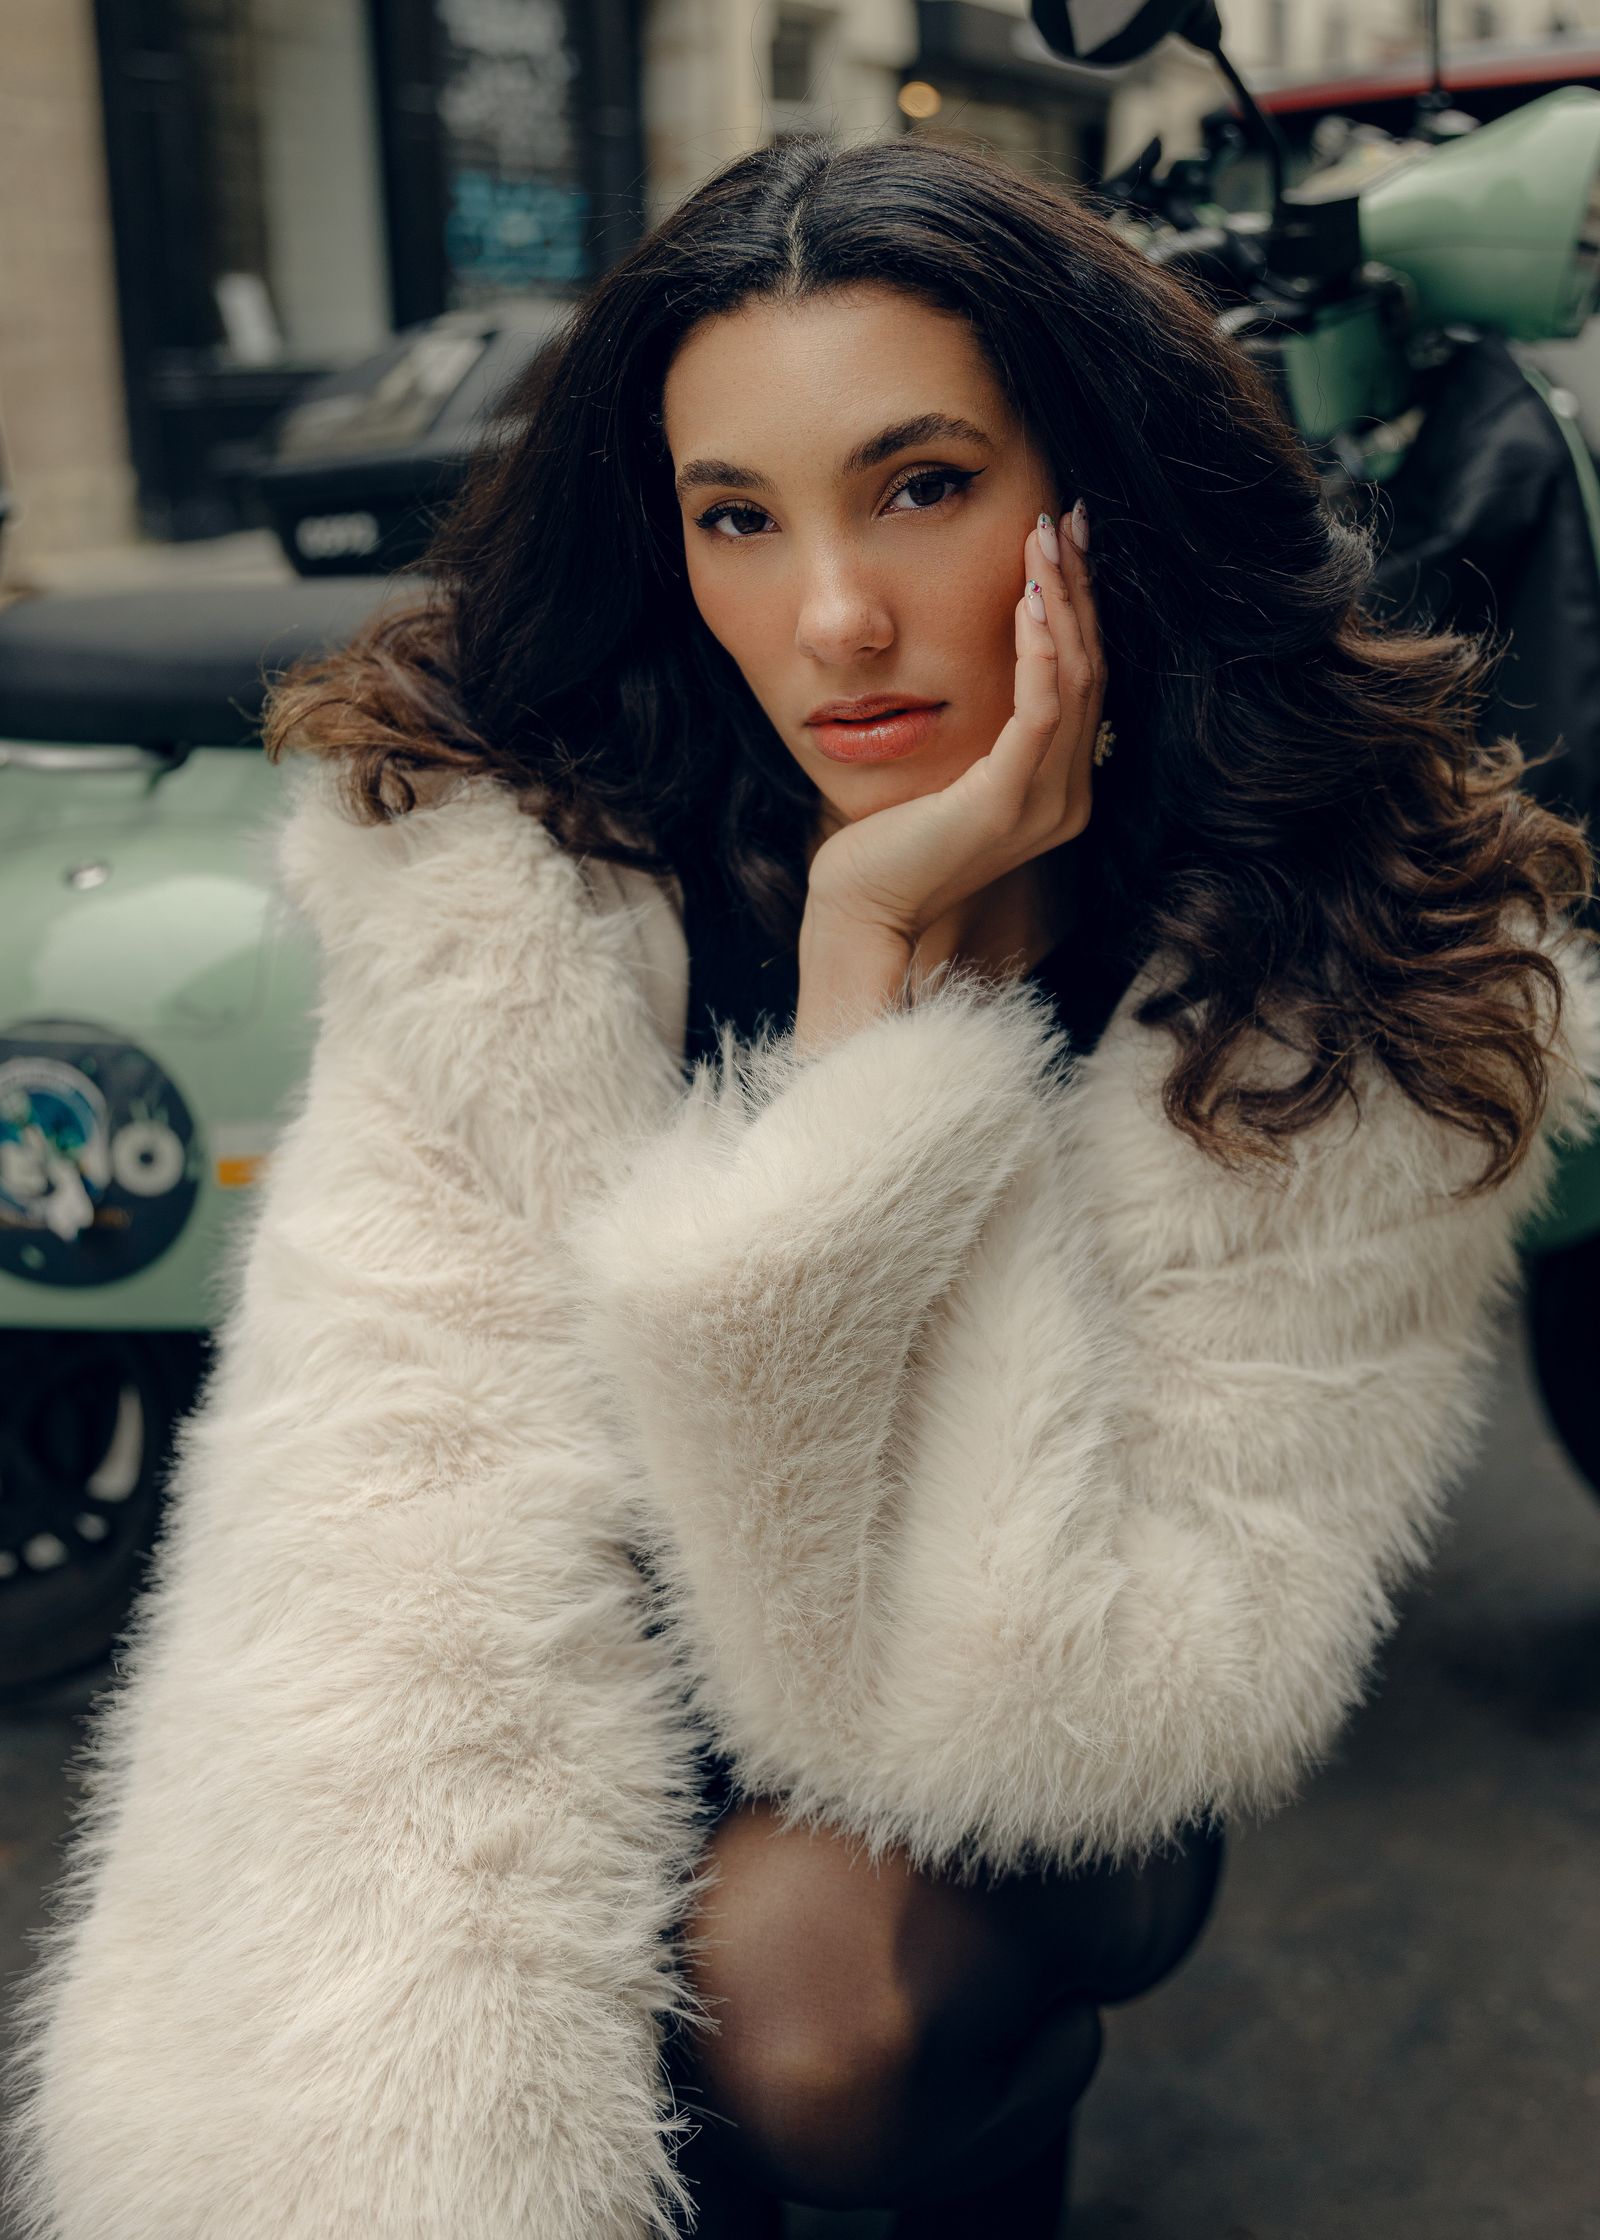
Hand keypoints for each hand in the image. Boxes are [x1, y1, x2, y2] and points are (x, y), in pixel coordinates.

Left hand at [804, 510, 1104, 951]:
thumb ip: (983, 728)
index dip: (1080, 609)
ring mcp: (1045, 804)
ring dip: (1061, 603)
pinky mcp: (1007, 804)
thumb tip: (984, 656)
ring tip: (1044, 541)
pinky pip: (1040, 714)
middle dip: (1078, 590)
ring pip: (1074, 683)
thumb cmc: (888, 840)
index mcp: (1059, 790)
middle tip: (1063, 521)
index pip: (1083, 683)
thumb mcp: (949, 770)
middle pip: (1090, 672)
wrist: (862, 907)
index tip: (1066, 545)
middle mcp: (1068, 799)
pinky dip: (1038, 653)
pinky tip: (1027, 602)